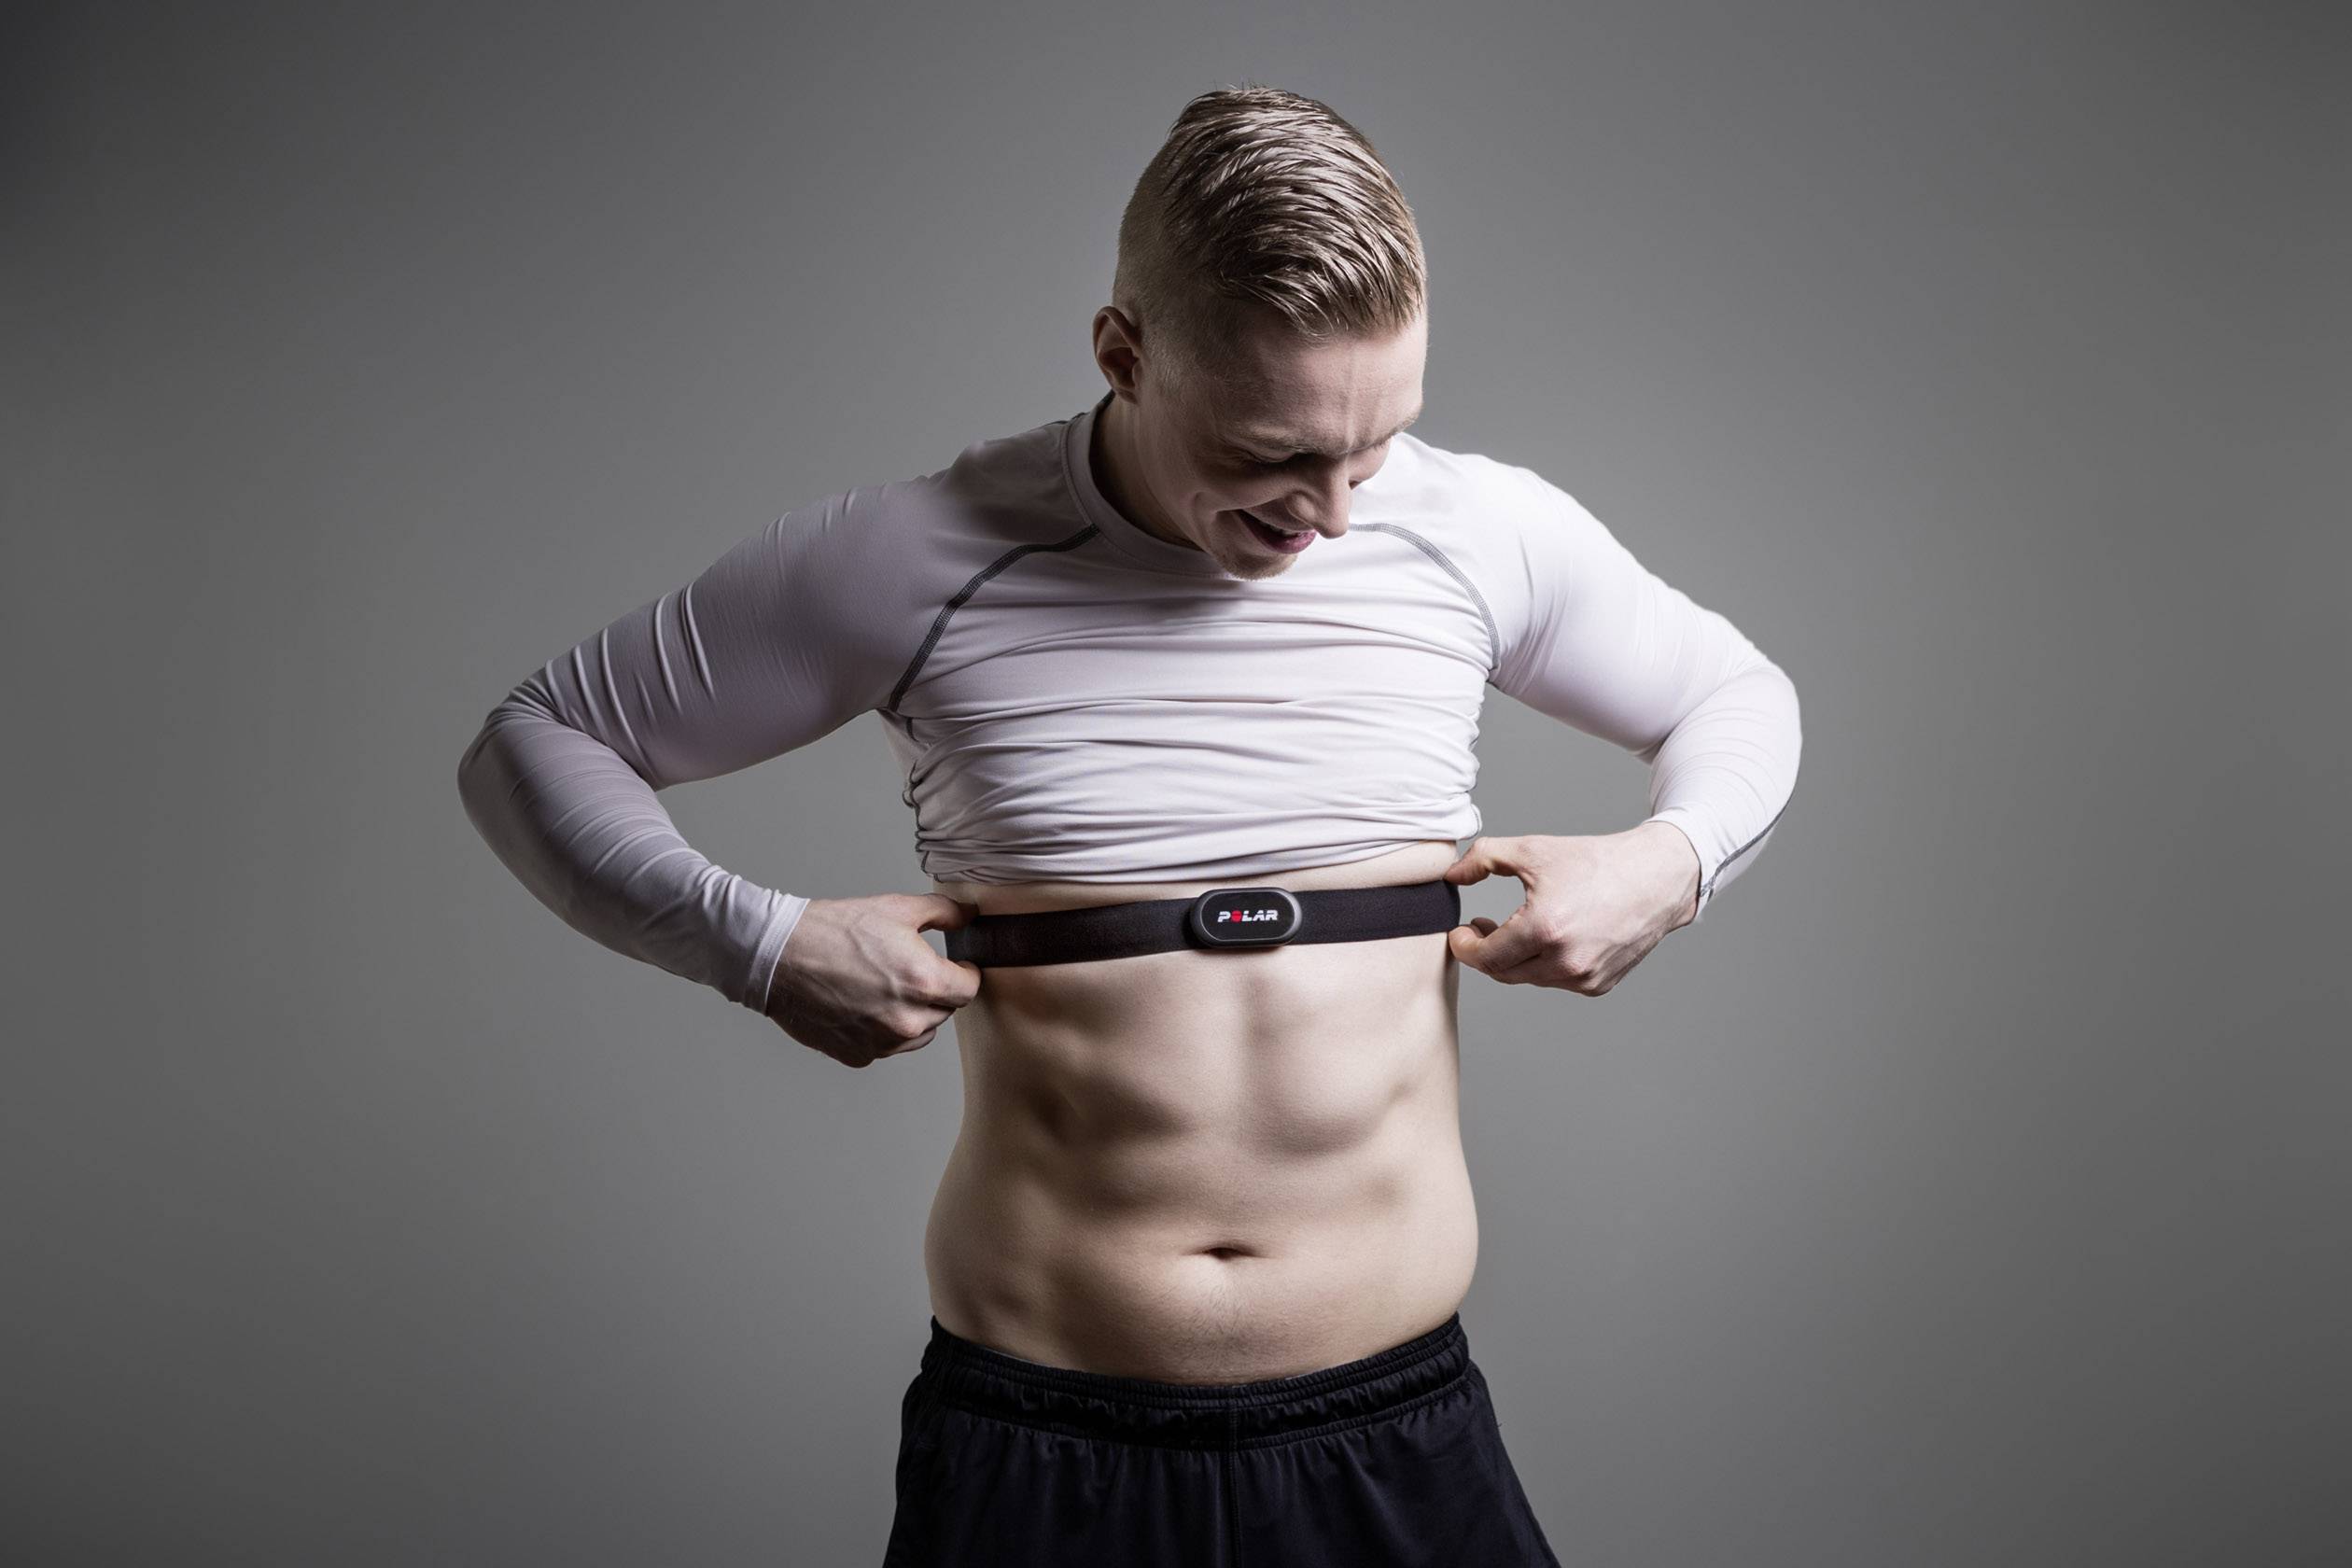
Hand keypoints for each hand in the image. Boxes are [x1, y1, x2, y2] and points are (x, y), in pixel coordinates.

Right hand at [762, 894, 982, 1067]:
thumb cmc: (833, 931)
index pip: (969, 988)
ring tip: (882, 985)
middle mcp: (908, 1020)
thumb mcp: (896, 908)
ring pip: (920, 1032)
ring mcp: (883, 1042)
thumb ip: (944, 912)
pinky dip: (882, 1028)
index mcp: (924, 982)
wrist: (780, 957)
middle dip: (936, 990)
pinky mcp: (859, 1055)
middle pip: (945, 1010)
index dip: (965, 972)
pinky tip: (861, 1002)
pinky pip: (887, 1045)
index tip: (957, 966)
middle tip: (908, 968)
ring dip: (913, 1013)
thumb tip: (969, 915)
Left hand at [1440, 825, 1699, 994]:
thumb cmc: (1596, 861)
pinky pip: (1556, 981)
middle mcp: (1566, 962)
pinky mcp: (1599, 985)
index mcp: (1545, 929)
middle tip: (1480, 929)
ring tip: (1512, 931)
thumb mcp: (1533, 850)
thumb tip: (1451, 875)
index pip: (1485, 957)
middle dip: (1485, 952)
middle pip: (1502, 972)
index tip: (1460, 932)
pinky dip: (1544, 964)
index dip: (1465, 946)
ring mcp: (1584, 978)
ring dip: (1513, 959)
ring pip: (1529, 979)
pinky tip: (1546, 940)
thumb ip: (1483, 858)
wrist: (1655, 878)